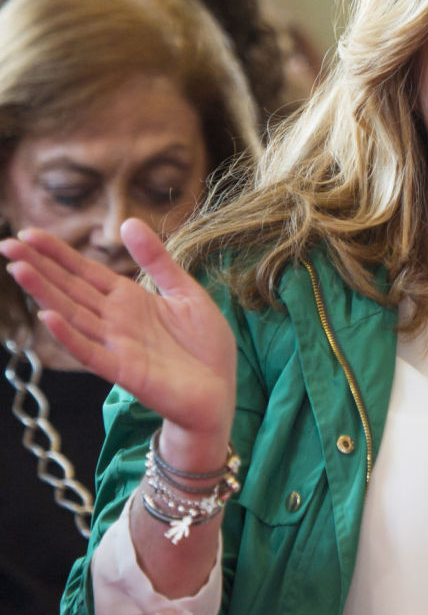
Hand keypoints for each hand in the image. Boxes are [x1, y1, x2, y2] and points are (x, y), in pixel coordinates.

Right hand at [2, 221, 236, 443]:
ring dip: (45, 294)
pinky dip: (70, 336)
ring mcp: (117, 345)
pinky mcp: (125, 371)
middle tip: (7, 245)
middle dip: (39, 267)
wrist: (219, 392)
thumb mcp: (186, 292)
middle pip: (70, 289)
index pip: (85, 272)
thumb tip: (129, 222)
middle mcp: (115, 320)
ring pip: (73, 316)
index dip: (58, 254)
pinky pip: (91, 352)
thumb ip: (157, 261)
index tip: (29, 233)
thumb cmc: (203, 346)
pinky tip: (49, 316)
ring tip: (19, 270)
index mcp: (129, 300)